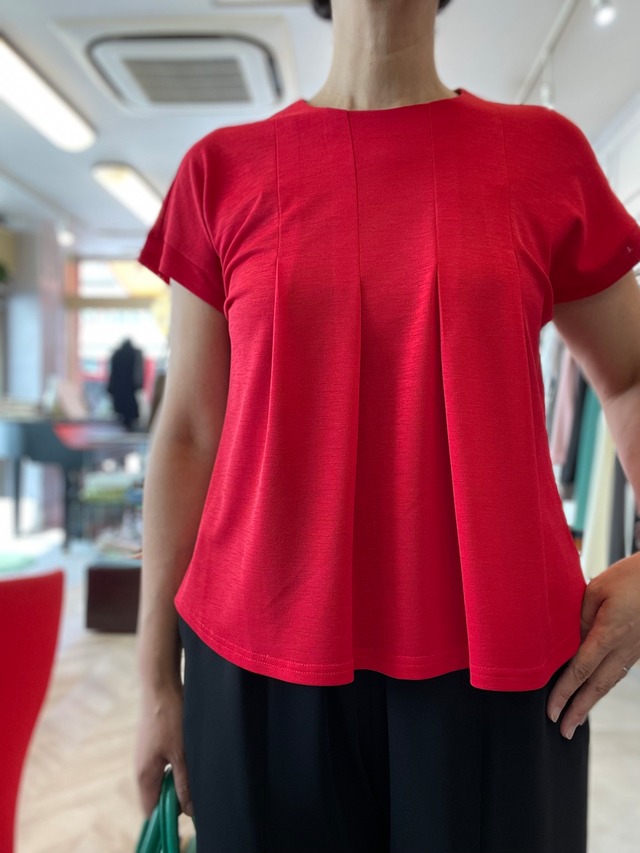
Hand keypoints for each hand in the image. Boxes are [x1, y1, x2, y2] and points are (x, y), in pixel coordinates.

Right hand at [135, 683, 193, 817]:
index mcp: (144, 776)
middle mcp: (140, 768)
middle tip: (196, 786)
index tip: (188, 809)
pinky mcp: (153, 744)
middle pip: (157, 796)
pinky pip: (163, 765)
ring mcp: (146, 755)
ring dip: (178, 779)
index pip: (150, 811)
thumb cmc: (170, 718)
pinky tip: (189, 754)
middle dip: (176, 797)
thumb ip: (184, 784)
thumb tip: (189, 811)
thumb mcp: (182, 754)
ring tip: (194, 767)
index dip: (167, 816)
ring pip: (162, 779)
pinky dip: (176, 766)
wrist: (161, 684)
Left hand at [546, 553, 639, 739]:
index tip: (552, 710)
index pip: (581, 669)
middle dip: (578, 710)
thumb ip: (579, 616)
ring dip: (590, 702)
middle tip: (563, 730)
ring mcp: (633, 650)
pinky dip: (602, 686)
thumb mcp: (597, 590)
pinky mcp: (638, 648)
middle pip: (597, 686)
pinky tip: (593, 692)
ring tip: (575, 719)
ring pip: (609, 682)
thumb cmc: (630, 577)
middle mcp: (623, 647)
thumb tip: (568, 640)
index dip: (565, 691)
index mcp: (609, 632)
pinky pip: (617, 672)